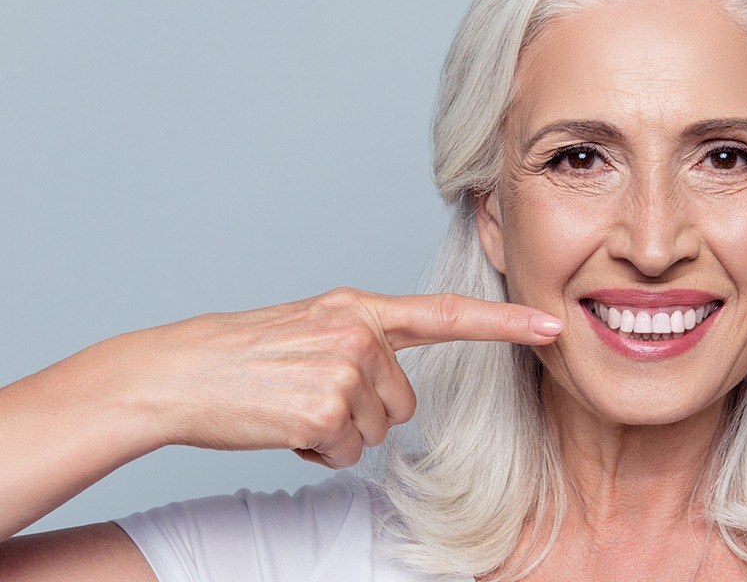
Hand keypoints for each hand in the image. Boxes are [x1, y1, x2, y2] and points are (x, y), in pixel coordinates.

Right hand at [114, 287, 561, 467]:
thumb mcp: (312, 327)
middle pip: (405, 401)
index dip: (504, 324)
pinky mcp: (327, 409)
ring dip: (339, 433)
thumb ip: (364, 339)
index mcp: (359, 308)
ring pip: (378, 430)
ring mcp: (345, 370)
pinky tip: (284, 426)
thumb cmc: (244, 356)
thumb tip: (398, 383)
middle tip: (308, 394)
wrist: (179, 373)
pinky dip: (318, 452)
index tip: (551, 326)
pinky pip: (348, 453)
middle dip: (363, 412)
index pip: (447, 314)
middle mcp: (360, 332)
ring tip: (292, 406)